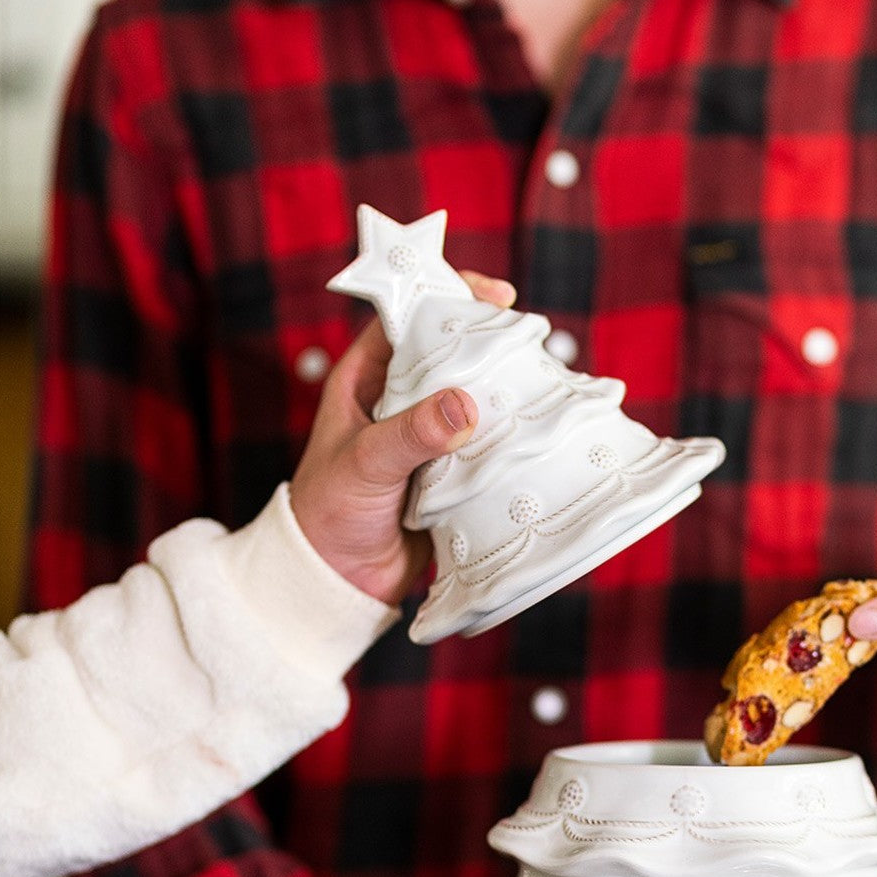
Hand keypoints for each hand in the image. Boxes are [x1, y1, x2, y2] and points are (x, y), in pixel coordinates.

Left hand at [289, 270, 515, 604]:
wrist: (338, 582)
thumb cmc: (330, 514)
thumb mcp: (365, 465)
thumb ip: (411, 434)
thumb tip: (463, 406)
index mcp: (366, 380)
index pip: (408, 318)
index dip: (447, 296)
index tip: (494, 295)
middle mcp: (399, 402)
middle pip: (452, 355)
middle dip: (490, 344)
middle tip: (531, 340)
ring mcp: (429, 438)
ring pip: (475, 400)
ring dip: (507, 393)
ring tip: (546, 382)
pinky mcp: (453, 474)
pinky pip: (487, 447)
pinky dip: (512, 440)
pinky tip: (541, 434)